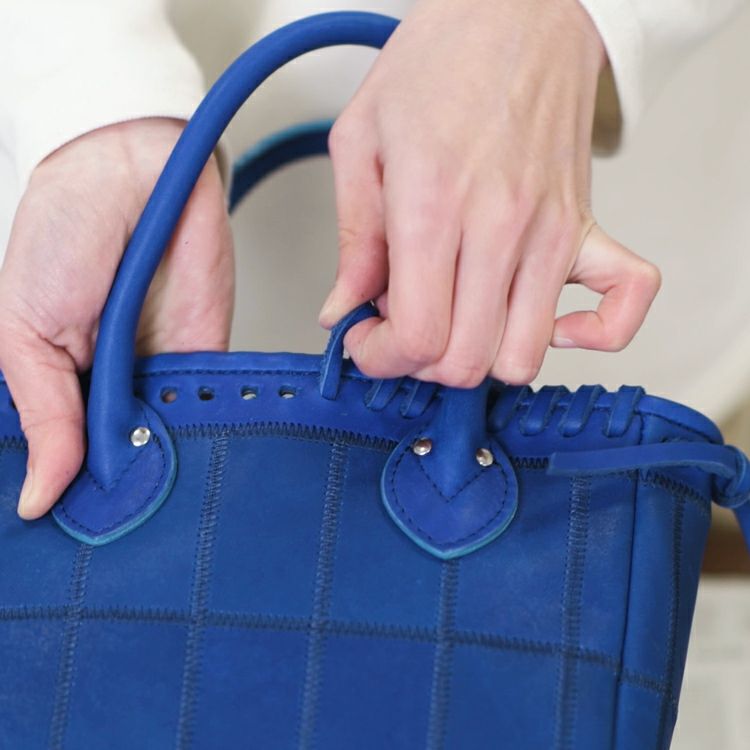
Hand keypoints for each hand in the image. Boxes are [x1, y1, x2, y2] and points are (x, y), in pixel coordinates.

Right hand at [0, 118, 233, 518]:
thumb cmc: (63, 234)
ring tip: (159, 526)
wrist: (136, 170)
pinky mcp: (208, 360)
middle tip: (127, 555)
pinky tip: (200, 478)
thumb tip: (39, 495)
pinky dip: (210, 441)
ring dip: (166, 480)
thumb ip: (44, 412)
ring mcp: (161, 377)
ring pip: (167, 449)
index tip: (77, 548)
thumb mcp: (24, 328)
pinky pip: (212, 411)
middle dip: (123, 502)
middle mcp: (109, 389)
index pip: (61, 460)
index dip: (69, 501)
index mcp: (55, 385)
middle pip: (118, 466)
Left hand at [320, 0, 660, 385]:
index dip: (382, 359)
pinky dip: (590, 335)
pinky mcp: (587, 228)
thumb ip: (352, 238)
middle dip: (420, 365)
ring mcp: (552, 232)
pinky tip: (545, 322)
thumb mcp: (360, 139)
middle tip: (401, 329)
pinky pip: (625, 303)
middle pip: (466, 361)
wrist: (518, 13)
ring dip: (481, 359)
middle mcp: (500, 228)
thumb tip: (344, 308)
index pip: (417, 337)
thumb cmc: (441, 63)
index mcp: (433, 206)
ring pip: (525, 357)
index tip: (367, 342)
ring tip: (457, 320)